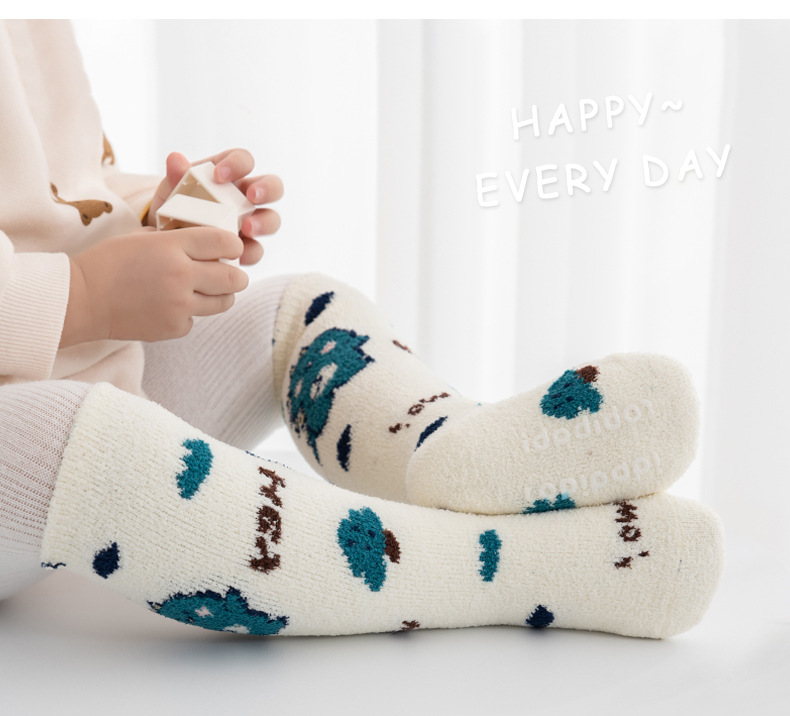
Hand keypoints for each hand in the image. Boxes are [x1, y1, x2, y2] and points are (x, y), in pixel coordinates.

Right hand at [61, 227, 247, 346]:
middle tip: (232, 275)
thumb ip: (176, 238)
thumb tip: (206, 243)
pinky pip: (196, 320)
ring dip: (221, 296)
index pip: (224, 242)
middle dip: (237, 276)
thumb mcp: (143, 236)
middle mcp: (181, 275)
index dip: (234, 246)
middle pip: (234, 278)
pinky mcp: (173, 327)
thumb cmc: (109, 263)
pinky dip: (190, 314)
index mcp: (172, 246)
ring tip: (207, 291)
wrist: (82, 300)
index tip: (232, 250)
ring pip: (224, 302)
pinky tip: (172, 307)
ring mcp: (179, 305)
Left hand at [146, 149, 282, 265]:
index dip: (237, 164)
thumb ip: (176, 176)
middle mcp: (247, 197)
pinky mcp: (247, 248)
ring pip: (271, 219)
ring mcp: (251, 223)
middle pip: (273, 187)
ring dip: (263, 223)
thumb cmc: (175, 207)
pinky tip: (234, 254)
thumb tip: (175, 159)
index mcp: (231, 175)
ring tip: (246, 228)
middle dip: (267, 189)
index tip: (219, 175)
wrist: (169, 238)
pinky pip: (256, 250)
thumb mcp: (172, 190)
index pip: (244, 160)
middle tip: (251, 196)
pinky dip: (248, 252)